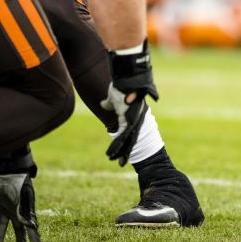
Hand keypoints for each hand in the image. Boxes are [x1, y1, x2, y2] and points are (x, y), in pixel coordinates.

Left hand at [0, 173, 39, 241]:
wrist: (9, 169)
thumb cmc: (20, 182)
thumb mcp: (24, 197)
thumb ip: (25, 212)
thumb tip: (31, 227)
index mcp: (25, 210)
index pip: (30, 226)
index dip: (34, 237)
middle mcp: (15, 211)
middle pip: (18, 229)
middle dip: (20, 240)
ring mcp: (5, 208)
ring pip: (2, 226)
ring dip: (0, 237)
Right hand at [101, 42, 157, 165]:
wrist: (127, 78)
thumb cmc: (121, 85)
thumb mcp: (114, 96)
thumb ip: (110, 103)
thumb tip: (104, 105)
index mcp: (133, 114)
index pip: (129, 131)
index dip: (126, 142)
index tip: (123, 151)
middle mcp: (136, 118)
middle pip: (132, 139)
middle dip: (127, 151)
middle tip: (124, 163)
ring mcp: (134, 119)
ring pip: (128, 140)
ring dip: (120, 151)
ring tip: (116, 161)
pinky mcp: (129, 119)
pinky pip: (123, 136)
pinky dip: (117, 145)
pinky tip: (112, 154)